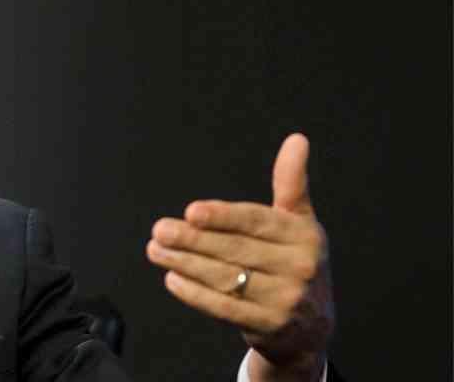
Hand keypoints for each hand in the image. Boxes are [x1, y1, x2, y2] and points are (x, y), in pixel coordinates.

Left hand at [146, 134, 334, 381]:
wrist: (311, 327)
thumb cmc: (295, 261)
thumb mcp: (299, 222)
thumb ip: (291, 183)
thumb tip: (296, 138)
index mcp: (306, 236)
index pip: (257, 222)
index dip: (223, 216)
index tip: (190, 211)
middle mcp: (300, 267)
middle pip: (236, 250)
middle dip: (193, 240)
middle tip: (160, 229)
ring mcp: (286, 300)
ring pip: (226, 278)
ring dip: (185, 263)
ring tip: (155, 249)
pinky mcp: (269, 326)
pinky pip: (225, 308)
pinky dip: (195, 294)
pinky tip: (171, 278)